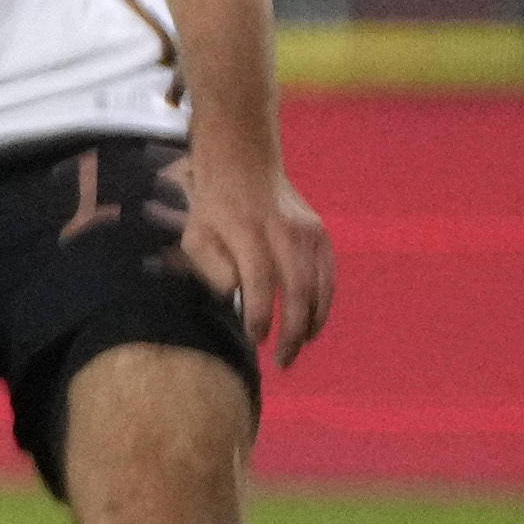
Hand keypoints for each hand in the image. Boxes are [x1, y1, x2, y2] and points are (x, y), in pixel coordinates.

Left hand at [176, 141, 332, 364]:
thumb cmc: (214, 208)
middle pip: (296, 290)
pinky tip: (312, 324)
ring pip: (318, 287)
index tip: (255, 339)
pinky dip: (324, 303)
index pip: (259, 283)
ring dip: (311, 323)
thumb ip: (212, 268)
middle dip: (291, 331)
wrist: (244, 165)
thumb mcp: (195, 235)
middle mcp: (282, 230)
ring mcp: (307, 231)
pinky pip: (329, 276)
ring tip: (298, 346)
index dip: (260, 316)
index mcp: (246, 230)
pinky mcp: (321, 234)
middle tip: (282, 359)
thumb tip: (236, 295)